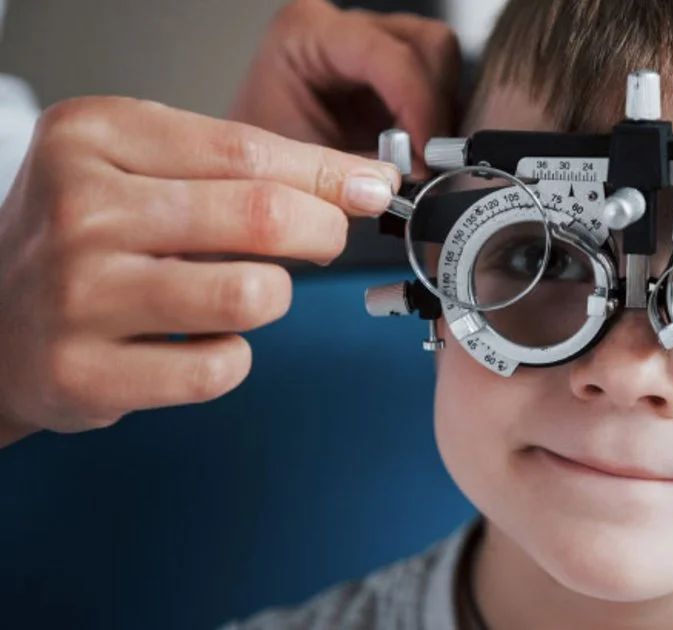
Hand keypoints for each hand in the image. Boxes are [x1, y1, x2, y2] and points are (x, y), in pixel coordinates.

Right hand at [0, 96, 401, 446]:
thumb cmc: (85, 237)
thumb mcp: (143, 167)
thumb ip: (245, 166)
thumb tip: (361, 180)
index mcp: (94, 139)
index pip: (246, 151)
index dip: (327, 175)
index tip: (369, 187)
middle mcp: (79, 210)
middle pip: (260, 216)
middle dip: (321, 231)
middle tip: (323, 239)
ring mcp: (78, 294)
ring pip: (249, 295)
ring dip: (274, 297)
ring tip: (248, 291)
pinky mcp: (85, 372)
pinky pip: (218, 369)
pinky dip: (233, 357)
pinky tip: (204, 341)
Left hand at [228, 0, 461, 174]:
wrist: (247, 168)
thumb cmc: (256, 160)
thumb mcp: (303, 166)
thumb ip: (360, 168)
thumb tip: (417, 172)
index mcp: (308, 33)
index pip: (389, 55)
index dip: (420, 105)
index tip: (429, 153)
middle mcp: (343, 29)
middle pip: (427, 45)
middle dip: (436, 106)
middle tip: (429, 157)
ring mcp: (370, 45)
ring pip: (440, 60)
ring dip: (441, 113)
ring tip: (421, 157)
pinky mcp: (389, 72)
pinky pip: (436, 84)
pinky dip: (436, 119)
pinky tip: (419, 150)